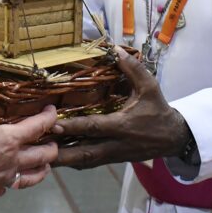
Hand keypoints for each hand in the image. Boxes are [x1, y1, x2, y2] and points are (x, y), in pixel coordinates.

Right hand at [0, 68, 58, 196]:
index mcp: (9, 139)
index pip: (38, 127)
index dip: (49, 117)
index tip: (53, 111)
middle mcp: (11, 160)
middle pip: (42, 156)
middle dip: (51, 148)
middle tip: (52, 142)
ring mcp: (2, 177)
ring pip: (31, 178)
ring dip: (41, 171)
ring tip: (45, 167)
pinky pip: (7, 188)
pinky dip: (11, 184)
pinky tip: (8, 183)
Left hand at [51, 47, 190, 169]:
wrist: (173, 138)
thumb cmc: (158, 110)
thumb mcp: (150, 87)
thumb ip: (133, 69)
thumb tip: (116, 49)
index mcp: (122, 125)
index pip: (94, 127)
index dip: (73, 127)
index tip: (53, 124)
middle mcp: (115, 144)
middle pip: (84, 153)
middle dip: (61, 153)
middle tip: (38, 150)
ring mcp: (112, 155)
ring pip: (84, 161)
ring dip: (63, 160)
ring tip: (40, 156)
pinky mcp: (111, 159)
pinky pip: (89, 163)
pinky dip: (72, 161)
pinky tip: (57, 158)